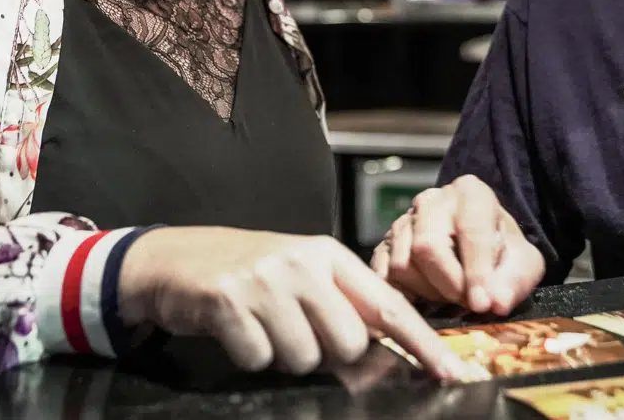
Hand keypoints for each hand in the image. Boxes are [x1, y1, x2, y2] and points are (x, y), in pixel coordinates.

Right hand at [117, 227, 466, 378]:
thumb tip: (380, 356)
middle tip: (297, 333)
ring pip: (304, 358)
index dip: (420, 341)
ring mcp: (265, 281)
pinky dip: (249, 355)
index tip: (448, 371)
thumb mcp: (301, 273)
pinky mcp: (229, 301)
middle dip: (327, 354)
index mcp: (327, 254)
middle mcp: (302, 262)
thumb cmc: (248, 270)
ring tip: (264, 326)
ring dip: (284, 356)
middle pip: (347, 343)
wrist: (175, 259)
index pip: (386, 303)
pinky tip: (237, 330)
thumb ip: (341, 304)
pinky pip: (260, 360)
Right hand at [370, 175, 544, 315]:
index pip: (470, 231)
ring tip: (451, 295)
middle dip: (449, 284)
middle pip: (427, 246)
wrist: (479, 247)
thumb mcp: (523, 263)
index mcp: (471, 192)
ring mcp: (403, 221)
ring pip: (403, 264)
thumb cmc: (503, 253)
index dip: (477, 272)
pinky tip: (426, 299)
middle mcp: (432, 200)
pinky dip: (404, 295)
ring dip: (428, 292)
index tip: (483, 304)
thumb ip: (514, 281)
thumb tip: (496, 303)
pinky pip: (383, 276)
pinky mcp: (384, 244)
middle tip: (468, 304)